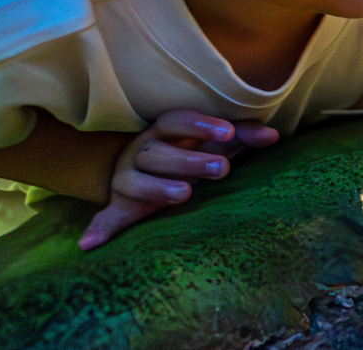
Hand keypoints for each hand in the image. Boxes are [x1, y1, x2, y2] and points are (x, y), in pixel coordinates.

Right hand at [78, 110, 278, 249]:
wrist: (154, 170)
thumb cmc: (194, 151)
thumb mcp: (217, 143)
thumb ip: (243, 137)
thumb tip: (272, 136)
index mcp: (165, 130)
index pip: (177, 120)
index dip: (201, 124)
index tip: (228, 133)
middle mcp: (142, 151)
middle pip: (158, 153)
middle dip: (189, 161)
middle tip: (221, 170)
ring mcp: (129, 178)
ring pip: (137, 181)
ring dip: (158, 188)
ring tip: (185, 194)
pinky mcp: (122, 206)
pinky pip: (108, 217)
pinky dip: (100, 230)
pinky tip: (90, 244)